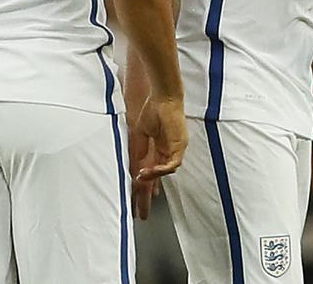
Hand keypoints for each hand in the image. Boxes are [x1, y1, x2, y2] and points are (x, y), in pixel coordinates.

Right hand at [129, 95, 187, 218]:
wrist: (163, 97)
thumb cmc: (151, 111)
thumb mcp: (138, 135)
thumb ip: (137, 153)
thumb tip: (133, 171)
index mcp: (154, 150)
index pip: (148, 175)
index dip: (142, 190)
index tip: (136, 203)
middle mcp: (165, 153)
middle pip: (155, 180)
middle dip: (147, 198)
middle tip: (141, 214)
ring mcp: (173, 150)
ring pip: (163, 175)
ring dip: (150, 184)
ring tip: (141, 193)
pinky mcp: (179, 146)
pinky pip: (171, 164)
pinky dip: (159, 170)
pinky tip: (148, 174)